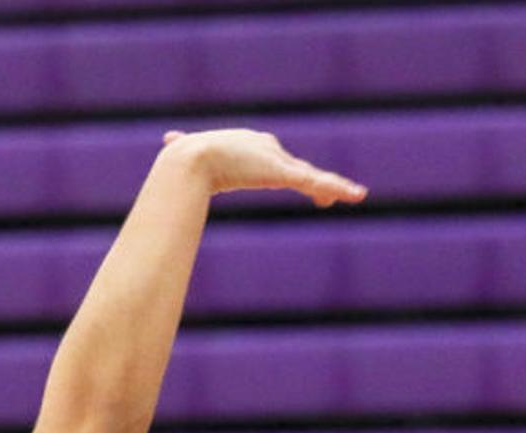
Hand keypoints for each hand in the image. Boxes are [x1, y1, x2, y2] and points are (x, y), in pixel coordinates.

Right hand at [160, 128, 366, 207]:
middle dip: (315, 184)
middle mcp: (269, 149)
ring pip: (312, 176)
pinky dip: (336, 187)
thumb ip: (185, 150)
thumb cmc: (188, 159)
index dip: (291, 174)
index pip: (279, 163)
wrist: (191, 160)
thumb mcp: (191, 154)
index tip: (303, 184)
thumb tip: (169, 141)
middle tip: (327, 198)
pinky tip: (356, 195)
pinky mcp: (281, 172)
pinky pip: (314, 181)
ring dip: (333, 187)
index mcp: (253, 147)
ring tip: (355, 196)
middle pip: (299, 170)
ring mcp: (277, 161)